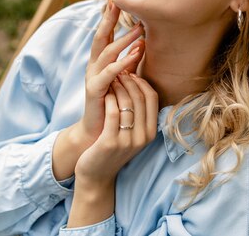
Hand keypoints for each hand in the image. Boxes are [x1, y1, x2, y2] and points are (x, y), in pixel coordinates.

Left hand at [74, 72, 158, 187]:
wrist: (96, 176)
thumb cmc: (112, 149)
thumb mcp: (131, 133)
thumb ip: (138, 113)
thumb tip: (138, 82)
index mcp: (150, 133)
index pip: (153, 98)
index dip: (142, 82)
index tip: (131, 73)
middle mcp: (142, 137)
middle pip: (140, 98)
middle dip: (129, 81)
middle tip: (118, 72)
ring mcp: (128, 141)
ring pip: (127, 103)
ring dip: (118, 87)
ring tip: (110, 80)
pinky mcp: (111, 142)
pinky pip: (113, 112)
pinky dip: (109, 99)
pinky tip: (104, 93)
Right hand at [75, 0, 144, 149]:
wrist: (99, 132)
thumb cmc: (114, 104)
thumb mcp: (123, 78)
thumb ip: (129, 61)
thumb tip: (142, 42)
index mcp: (100, 61)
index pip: (105, 32)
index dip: (109, 14)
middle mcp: (93, 65)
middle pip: (101, 36)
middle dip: (109, 17)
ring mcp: (92, 77)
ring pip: (106, 52)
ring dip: (124, 39)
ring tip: (140, 29)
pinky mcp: (94, 90)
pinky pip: (108, 73)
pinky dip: (122, 62)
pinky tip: (135, 54)